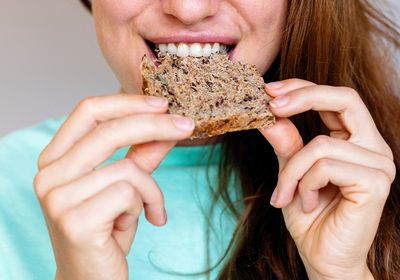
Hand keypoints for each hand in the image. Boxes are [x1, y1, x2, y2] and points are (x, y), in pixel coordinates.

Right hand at [33, 93, 193, 279]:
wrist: (92, 279)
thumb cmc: (106, 231)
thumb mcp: (126, 186)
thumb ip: (142, 154)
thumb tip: (168, 125)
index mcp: (55, 159)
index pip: (87, 111)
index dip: (127, 102)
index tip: (162, 103)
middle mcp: (49, 175)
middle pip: (109, 130)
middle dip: (155, 125)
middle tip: (187, 126)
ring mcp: (57, 198)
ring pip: (127, 168)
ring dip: (150, 190)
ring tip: (149, 210)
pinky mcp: (74, 221)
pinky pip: (130, 193)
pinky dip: (148, 205)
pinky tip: (141, 224)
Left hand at [260, 79, 395, 279]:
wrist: (322, 257)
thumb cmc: (309, 216)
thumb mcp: (291, 172)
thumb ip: (286, 142)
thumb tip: (268, 113)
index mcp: (356, 140)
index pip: (336, 98)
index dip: (303, 87)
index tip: (269, 90)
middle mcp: (373, 147)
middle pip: (344, 98)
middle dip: (302, 96)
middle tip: (269, 104)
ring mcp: (379, 164)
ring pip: (320, 144)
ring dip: (292, 171)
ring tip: (287, 194)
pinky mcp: (375, 182)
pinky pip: (325, 166)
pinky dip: (305, 184)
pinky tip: (308, 203)